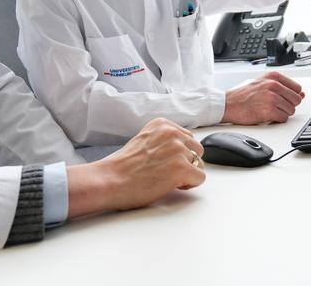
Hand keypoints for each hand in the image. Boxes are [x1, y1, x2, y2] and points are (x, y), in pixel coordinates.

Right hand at [66, 118, 204, 217]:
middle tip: (168, 173)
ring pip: (199, 164)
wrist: (110, 180)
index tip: (166, 161)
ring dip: (188, 174)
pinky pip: (200, 178)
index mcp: (162, 124)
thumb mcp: (144, 140)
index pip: (187, 137)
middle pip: (197, 149)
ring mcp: (178, 150)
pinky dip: (190, 185)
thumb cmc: (123, 166)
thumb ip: (162, 140)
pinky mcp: (181, 168)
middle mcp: (172, 133)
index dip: (179, 153)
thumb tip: (181, 150)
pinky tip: (172, 186)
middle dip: (186, 162)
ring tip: (169, 180)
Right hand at [223, 71, 303, 124]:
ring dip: (281, 113)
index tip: (283, 98)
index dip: (291, 96)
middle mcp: (273, 85)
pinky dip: (277, 120)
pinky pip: (284, 118)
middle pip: (296, 100)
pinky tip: (267, 115)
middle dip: (288, 105)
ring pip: (291, 110)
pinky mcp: (269, 111)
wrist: (228, 104)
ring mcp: (271, 98)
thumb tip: (302, 94)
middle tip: (275, 105)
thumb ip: (283, 87)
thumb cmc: (244, 95)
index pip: (297, 88)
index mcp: (273, 77)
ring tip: (268, 109)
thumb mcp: (263, 83)